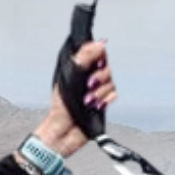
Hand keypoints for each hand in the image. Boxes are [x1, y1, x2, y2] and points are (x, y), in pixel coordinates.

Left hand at [35, 38, 112, 157]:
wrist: (64, 131)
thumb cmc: (60, 106)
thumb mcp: (69, 77)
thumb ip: (83, 58)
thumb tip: (98, 43)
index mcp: (78, 67)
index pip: (95, 52)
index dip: (97, 57)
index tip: (93, 64)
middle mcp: (88, 76)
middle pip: (106, 67)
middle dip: (99, 78)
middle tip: (87, 86)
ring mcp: (96, 89)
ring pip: (111, 82)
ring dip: (100, 93)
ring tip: (87, 102)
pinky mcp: (103, 101)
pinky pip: (114, 94)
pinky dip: (106, 100)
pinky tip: (96, 106)